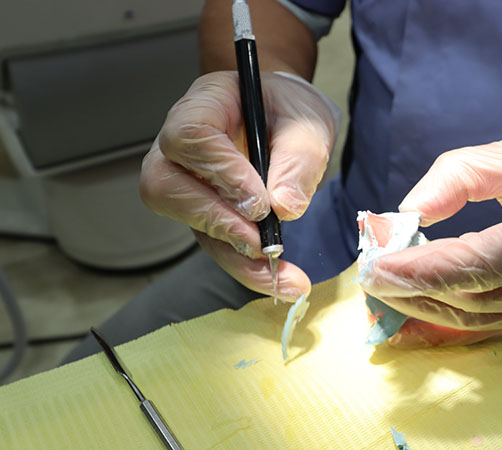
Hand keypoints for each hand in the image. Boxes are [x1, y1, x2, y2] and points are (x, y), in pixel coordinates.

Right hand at [140, 71, 340, 299]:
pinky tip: (282, 280)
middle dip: (216, 221)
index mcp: (203, 106)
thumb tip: (285, 208)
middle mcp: (180, 147)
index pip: (189, 136)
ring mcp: (186, 183)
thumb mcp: (307, 125)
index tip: (259, 202)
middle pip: (166, 186)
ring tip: (281, 274)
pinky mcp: (204, 214)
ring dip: (234, 255)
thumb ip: (298, 160)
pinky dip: (247, 267)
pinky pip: (215, 244)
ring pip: (188, 224)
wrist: (289, 120)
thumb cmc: (291, 112)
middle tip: (263, 243)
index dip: (220, 172)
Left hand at [359, 126, 501, 331]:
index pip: (483, 263)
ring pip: (485, 319)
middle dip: (416, 292)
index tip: (376, 265)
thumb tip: (403, 220)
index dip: (424, 270)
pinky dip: (456, 321)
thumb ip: (454, 180)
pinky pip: (500, 324)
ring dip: (430, 308)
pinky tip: (418, 319)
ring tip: (387, 291)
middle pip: (478, 299)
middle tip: (370, 277)